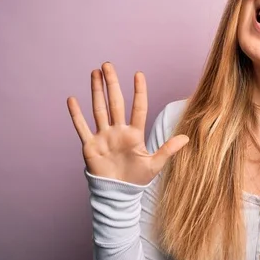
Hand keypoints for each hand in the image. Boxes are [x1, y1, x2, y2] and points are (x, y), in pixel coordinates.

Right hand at [67, 62, 189, 184]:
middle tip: (108, 65)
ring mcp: (103, 136)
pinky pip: (82, 127)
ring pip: (99, 109)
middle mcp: (118, 131)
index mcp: (134, 134)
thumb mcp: (155, 164)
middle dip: (111, 83)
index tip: (138, 75)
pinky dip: (76, 114)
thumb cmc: (137, 179)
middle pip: (115, 102)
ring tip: (95, 73)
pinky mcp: (90, 146)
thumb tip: (186, 138)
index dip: (138, 91)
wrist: (119, 194)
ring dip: (96, 91)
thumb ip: (168, 150)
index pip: (138, 108)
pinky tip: (72, 99)